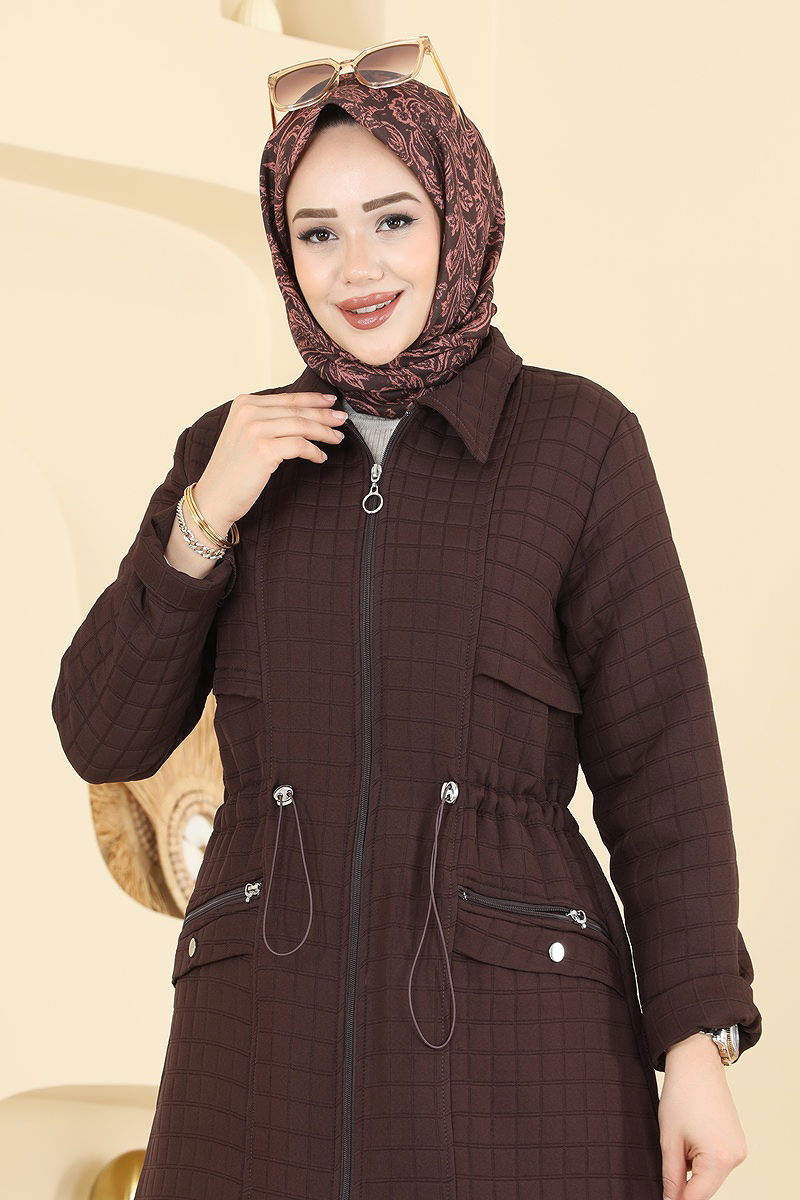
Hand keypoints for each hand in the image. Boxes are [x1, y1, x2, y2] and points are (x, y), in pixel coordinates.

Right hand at [192, 391, 348, 530]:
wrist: (214, 497)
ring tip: (337, 438)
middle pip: (296, 410)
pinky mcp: (263, 449)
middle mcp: (248, 412)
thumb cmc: (233, 471)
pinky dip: (313, 451)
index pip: (286, 398)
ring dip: (324, 432)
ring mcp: (254, 429)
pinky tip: (320, 457)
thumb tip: (303, 415)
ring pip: (301, 425)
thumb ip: (267, 420)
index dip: (312, 399)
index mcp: (244, 403)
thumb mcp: (246, 435)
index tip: (331, 403)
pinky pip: (299, 445)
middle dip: (324, 414)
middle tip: (342, 419)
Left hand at [659, 1033, 747, 1198]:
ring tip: (680, 1140)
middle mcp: (736, 1158)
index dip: (677, 1199)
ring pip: (710, 1175)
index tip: (665, 1196)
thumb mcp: (669, 1139)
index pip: (697, 1197)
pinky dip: (702, 1158)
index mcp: (719, 1159)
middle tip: (669, 1158)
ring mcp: (739, 1150)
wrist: (696, 1064)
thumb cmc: (681, 1095)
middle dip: (685, 1181)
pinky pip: (717, 1162)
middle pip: (706, 1187)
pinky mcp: (738, 1142)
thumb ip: (671, 1176)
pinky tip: (691, 1136)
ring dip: (693, 1169)